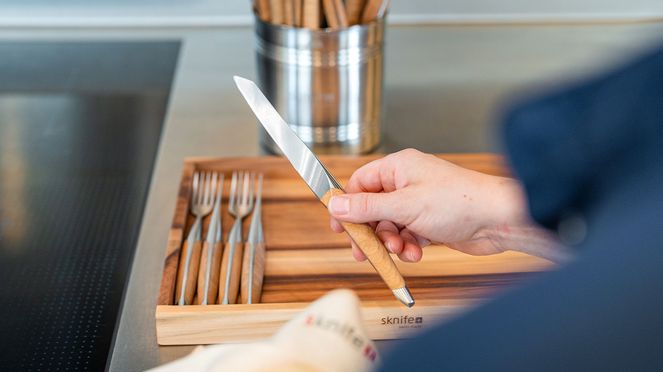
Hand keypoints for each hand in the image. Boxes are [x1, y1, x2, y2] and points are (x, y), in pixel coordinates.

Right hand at [328, 149, 532, 261]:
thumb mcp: (404, 205)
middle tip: (364, 251)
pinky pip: (408, 236)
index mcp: (399, 168)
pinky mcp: (430, 223)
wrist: (498, 220)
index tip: (339, 227)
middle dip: (370, 232)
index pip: (360, 183)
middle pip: (372, 208)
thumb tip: (336, 205)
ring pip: (390, 226)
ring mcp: (419, 203)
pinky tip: (416, 253)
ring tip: (400, 251)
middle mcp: (407, 183)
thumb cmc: (458, 202)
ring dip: (392, 242)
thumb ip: (367, 207)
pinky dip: (409, 247)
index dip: (347, 205)